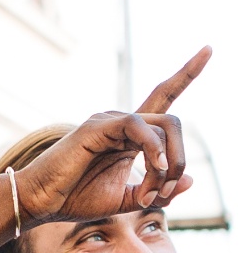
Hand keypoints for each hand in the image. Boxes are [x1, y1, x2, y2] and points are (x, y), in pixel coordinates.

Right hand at [11, 49, 209, 225]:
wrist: (43, 202)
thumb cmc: (77, 199)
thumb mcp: (128, 200)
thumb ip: (159, 190)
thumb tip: (190, 179)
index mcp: (130, 135)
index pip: (163, 96)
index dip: (186, 74)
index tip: (208, 50)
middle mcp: (122, 122)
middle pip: (172, 121)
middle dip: (181, 157)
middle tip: (167, 192)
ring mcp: (109, 121)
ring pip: (161, 126)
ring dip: (167, 164)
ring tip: (151, 194)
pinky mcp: (97, 126)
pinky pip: (137, 126)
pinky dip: (153, 149)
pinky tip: (154, 169)